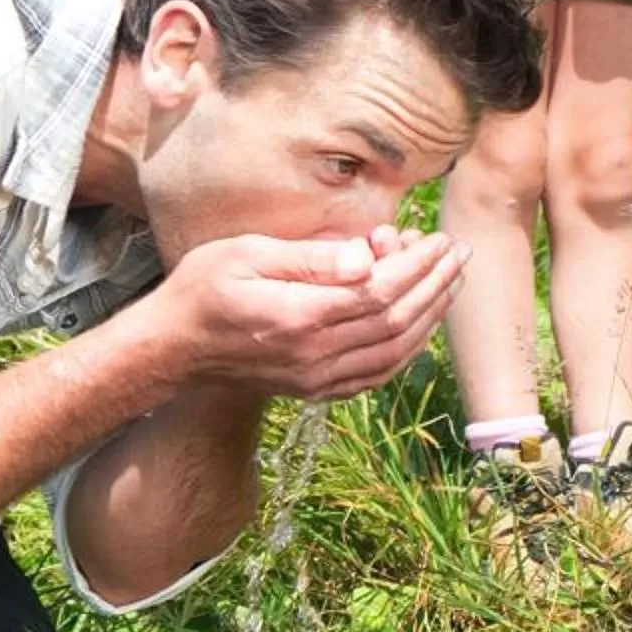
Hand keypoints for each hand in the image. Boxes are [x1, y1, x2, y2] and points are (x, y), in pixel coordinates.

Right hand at [159, 225, 468, 401]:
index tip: (437, 241)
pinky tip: (421, 324)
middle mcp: (313, 355)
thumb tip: (368, 256)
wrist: (172, 349)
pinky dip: (407, 349)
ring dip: (429, 316)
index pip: (379, 291)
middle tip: (459, 255)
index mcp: (299, 316)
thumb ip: (311, 258)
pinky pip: (376, 374)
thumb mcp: (247, 254)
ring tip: (451, 283)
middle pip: (396, 321)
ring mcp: (315, 378)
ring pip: (393, 351)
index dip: (417, 266)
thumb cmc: (202, 289)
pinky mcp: (315, 390)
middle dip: (435, 285)